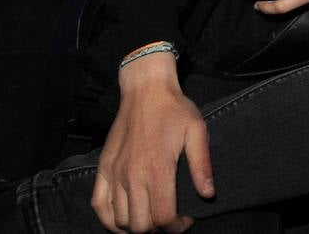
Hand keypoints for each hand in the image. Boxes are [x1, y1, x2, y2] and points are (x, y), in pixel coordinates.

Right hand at [91, 53, 213, 232]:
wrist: (145, 89)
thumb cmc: (174, 109)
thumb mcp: (197, 132)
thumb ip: (202, 165)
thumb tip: (208, 194)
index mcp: (157, 169)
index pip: (162, 218)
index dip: (176, 228)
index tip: (186, 222)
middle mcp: (132, 175)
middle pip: (140, 226)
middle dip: (158, 230)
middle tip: (170, 220)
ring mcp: (114, 173)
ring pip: (120, 221)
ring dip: (137, 226)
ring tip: (152, 217)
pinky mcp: (103, 169)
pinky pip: (99, 206)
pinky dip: (109, 221)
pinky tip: (124, 220)